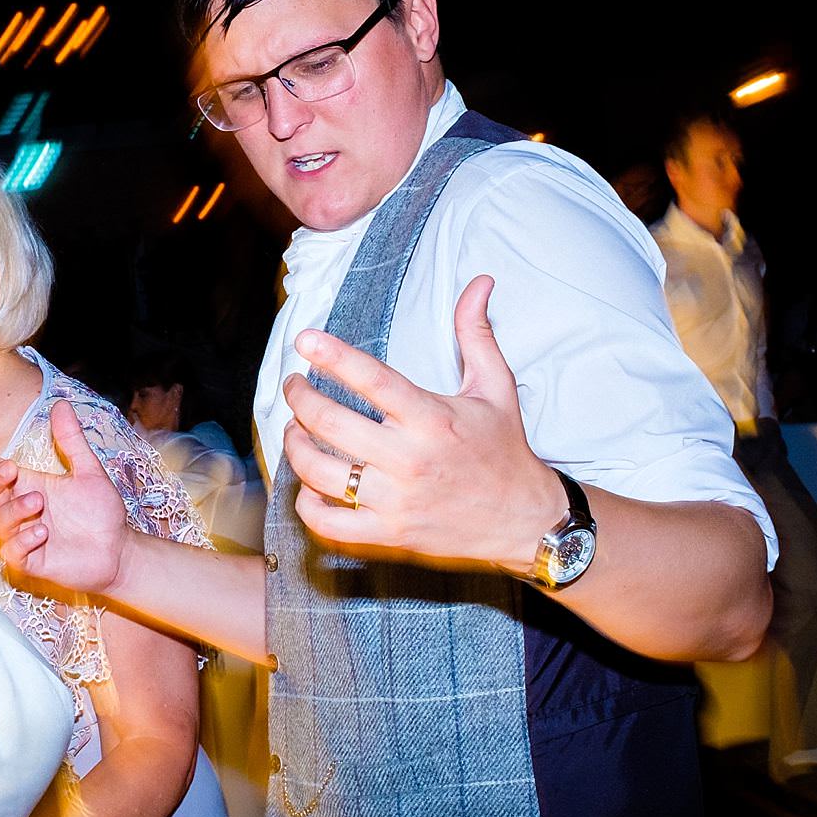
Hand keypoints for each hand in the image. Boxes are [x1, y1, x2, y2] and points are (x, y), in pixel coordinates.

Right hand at [0, 401, 131, 597]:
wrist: (119, 550)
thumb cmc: (101, 512)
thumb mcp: (89, 471)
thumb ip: (72, 440)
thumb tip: (62, 404)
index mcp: (28, 484)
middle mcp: (20, 509)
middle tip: (12, 470)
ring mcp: (23, 535)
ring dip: (14, 510)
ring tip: (39, 502)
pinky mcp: (31, 561)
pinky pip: (12, 552)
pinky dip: (22, 541)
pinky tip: (42, 533)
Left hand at [282, 274, 563, 576]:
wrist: (523, 519)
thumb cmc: (504, 449)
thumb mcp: (495, 387)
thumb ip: (476, 333)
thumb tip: (480, 282)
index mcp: (432, 418)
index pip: (372, 379)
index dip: (332, 355)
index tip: (305, 339)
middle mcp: (409, 459)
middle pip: (329, 423)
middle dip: (299, 398)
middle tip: (293, 385)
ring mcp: (395, 500)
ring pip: (318, 472)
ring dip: (293, 446)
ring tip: (293, 429)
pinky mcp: (388, 534)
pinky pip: (328, 523)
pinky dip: (307, 503)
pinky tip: (309, 483)